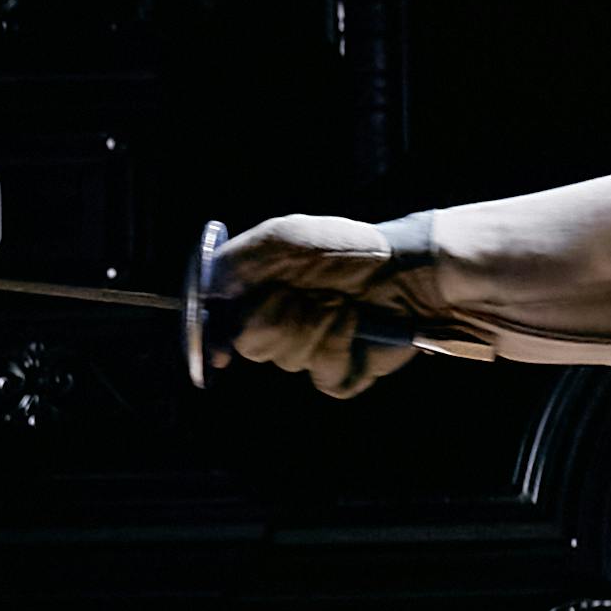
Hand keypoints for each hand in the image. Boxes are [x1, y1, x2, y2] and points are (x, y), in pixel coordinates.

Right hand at [203, 214, 437, 400]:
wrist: (402, 269)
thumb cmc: (345, 248)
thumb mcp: (283, 237)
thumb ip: (237, 260)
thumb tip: (207, 290)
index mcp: (258, 296)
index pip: (219, 326)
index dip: (215, 336)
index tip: (220, 344)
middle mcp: (278, 328)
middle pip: (250, 344)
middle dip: (276, 316)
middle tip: (302, 293)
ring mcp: (308, 353)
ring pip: (288, 358)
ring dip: (315, 322)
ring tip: (338, 301)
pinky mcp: (339, 374)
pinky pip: (324, 374)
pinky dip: (340, 343)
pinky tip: (354, 323)